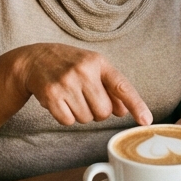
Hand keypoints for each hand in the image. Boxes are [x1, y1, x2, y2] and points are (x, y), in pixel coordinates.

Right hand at [16, 43, 151, 127]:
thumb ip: (110, 88)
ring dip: (80, 114)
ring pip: (86, 119)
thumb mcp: (93, 68)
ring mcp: (66, 82)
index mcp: (98, 62)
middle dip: (97, 111)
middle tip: (85, 97)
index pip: (122, 86)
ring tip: (70, 96)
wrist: (34, 59)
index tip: (146, 121)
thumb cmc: (69, 64)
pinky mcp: (51, 95)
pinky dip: (65, 116)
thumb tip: (123, 111)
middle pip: (103, 112)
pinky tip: (59, 101)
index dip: (136, 104)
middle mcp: (84, 71)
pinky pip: (68, 121)